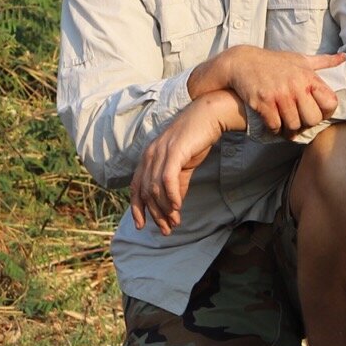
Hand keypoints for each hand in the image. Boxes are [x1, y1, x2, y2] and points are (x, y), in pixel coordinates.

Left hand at [130, 96, 232, 233]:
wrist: (210, 115)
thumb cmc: (197, 138)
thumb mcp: (184, 164)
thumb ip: (177, 183)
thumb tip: (174, 205)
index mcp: (148, 156)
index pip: (136, 187)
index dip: (137, 208)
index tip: (141, 225)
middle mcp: (150, 154)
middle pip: (145, 191)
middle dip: (154, 214)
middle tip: (166, 230)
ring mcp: (160, 152)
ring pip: (156, 188)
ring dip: (165, 209)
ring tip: (174, 223)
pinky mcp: (174, 151)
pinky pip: (168, 179)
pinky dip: (171, 196)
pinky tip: (178, 208)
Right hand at [198, 45, 343, 134]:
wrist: (241, 62)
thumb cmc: (273, 62)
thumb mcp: (300, 59)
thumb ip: (323, 62)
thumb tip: (344, 58)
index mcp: (307, 76)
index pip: (330, 103)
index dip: (325, 111)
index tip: (316, 112)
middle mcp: (295, 85)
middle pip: (312, 119)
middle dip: (306, 123)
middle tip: (299, 122)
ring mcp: (279, 94)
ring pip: (294, 125)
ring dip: (290, 129)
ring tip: (286, 125)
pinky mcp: (263, 102)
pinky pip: (275, 125)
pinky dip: (275, 129)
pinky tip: (273, 124)